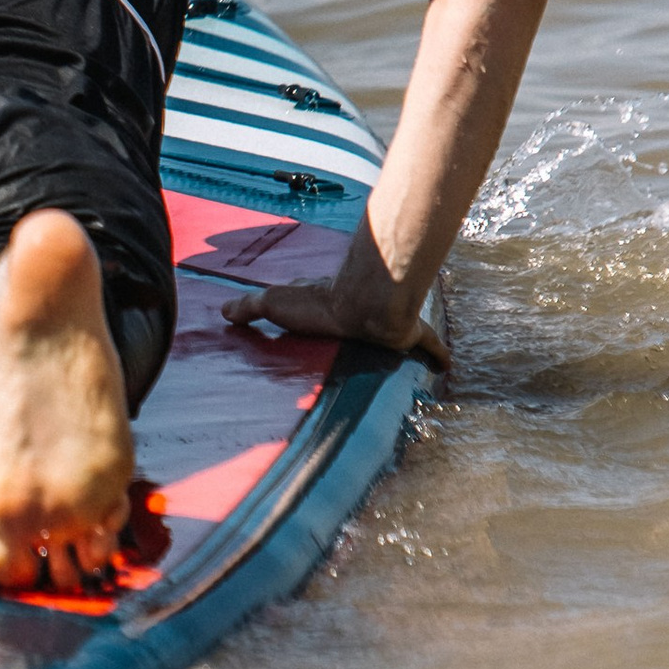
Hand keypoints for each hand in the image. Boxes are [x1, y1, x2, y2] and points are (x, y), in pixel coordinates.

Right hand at [220, 277, 449, 371]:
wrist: (365, 301)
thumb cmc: (320, 303)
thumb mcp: (275, 303)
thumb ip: (250, 307)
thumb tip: (222, 310)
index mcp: (328, 304)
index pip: (320, 309)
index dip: (317, 316)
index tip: (316, 327)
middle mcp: (359, 315)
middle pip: (358, 323)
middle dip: (361, 334)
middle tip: (359, 352)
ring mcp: (386, 326)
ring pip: (395, 333)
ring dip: (400, 344)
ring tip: (401, 367)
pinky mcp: (409, 335)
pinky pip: (429, 345)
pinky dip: (437, 355)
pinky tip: (446, 366)